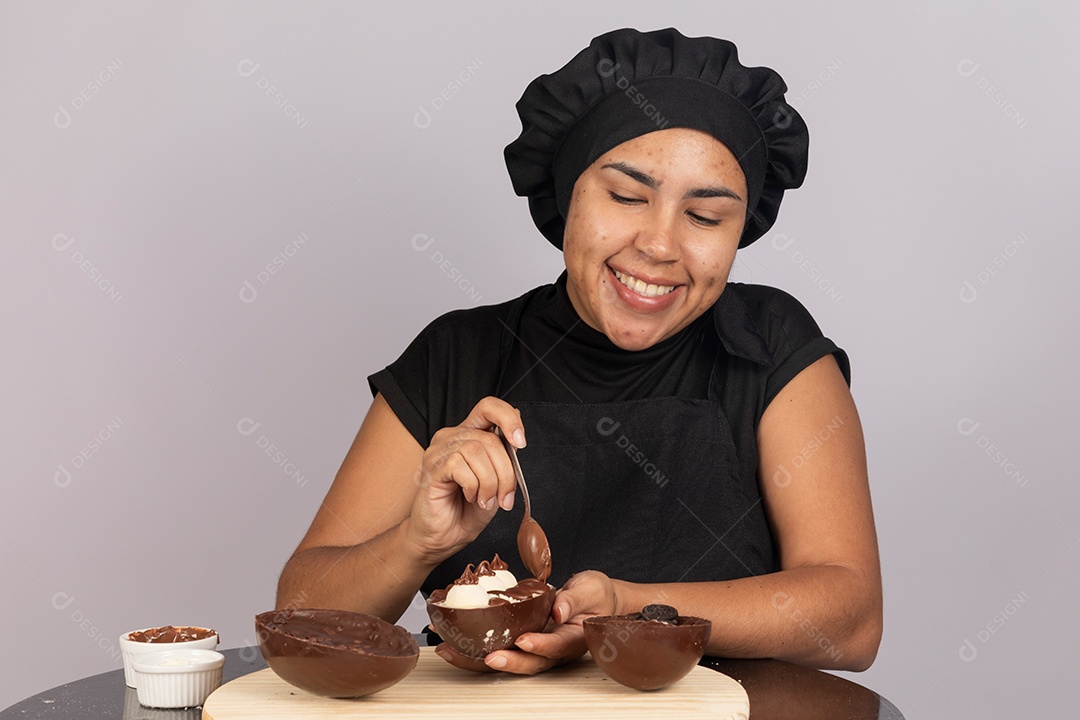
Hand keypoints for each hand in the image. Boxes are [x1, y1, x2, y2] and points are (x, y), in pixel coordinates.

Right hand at [403, 397, 524, 562]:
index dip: (508, 418)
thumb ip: (505, 460)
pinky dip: (473, 486)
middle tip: (504, 497)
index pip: (489, 406)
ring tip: (485, 499)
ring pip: (476, 451)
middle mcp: (452, 437)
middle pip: (490, 439)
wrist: (443, 538)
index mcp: (469, 435)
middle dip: (506, 472)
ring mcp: (439, 451)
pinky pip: (460, 466)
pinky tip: (470, 497)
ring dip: (490, 482)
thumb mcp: (497, 483)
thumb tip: (516, 441)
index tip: (520, 443)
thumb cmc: (467, 511)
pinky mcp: (431, 467)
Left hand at [440, 571, 617, 674]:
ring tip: (454, 650)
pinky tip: (451, 640)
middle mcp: (552, 649)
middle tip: (489, 657)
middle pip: (530, 663)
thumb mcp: (591, 589)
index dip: (540, 646)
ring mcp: (535, 646)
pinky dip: (473, 646)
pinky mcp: (521, 639)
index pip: (557, 647)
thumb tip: (559, 609)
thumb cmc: (596, 594)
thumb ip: (576, 599)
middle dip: (509, 661)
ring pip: (508, 659)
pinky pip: (498, 646)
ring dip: (479, 659)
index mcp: (573, 639)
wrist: (592, 598)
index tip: (524, 640)